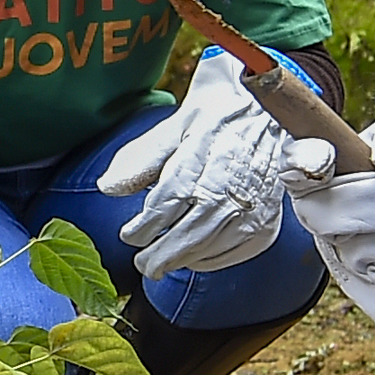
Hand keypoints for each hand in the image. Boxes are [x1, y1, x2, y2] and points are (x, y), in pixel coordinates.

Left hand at [97, 48, 302, 276]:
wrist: (266, 110)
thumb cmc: (216, 118)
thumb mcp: (174, 127)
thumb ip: (141, 159)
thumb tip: (107, 187)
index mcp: (196, 165)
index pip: (160, 211)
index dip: (140, 231)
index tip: (130, 236)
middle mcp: (225, 191)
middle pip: (184, 239)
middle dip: (158, 257)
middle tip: (143, 264)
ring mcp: (250, 209)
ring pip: (208, 250)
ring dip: (181, 261)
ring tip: (163, 262)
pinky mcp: (267, 221)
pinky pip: (236, 253)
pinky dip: (212, 260)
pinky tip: (196, 257)